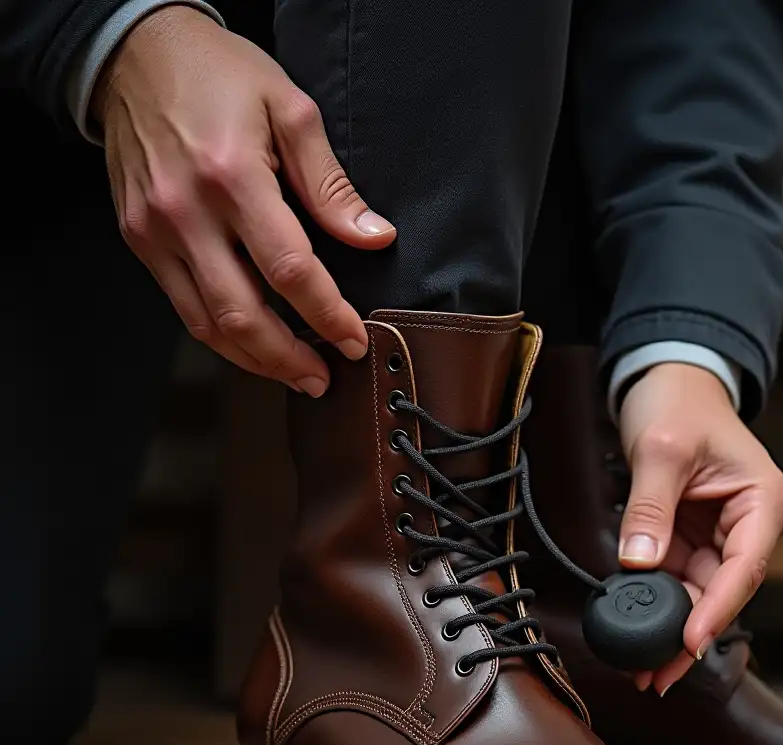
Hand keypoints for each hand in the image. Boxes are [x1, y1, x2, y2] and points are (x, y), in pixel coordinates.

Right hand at [93, 6, 395, 395]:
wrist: (134, 52)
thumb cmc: (218, 75)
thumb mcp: (290, 110)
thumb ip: (331, 185)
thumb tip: (374, 239)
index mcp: (232, 177)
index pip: (290, 270)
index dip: (328, 315)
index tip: (354, 340)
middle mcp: (186, 212)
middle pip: (244, 314)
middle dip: (289, 359)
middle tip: (323, 379)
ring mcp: (156, 231)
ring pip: (208, 324)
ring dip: (255, 360)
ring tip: (294, 375)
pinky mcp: (140, 240)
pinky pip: (183, 307)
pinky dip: (221, 336)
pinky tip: (253, 346)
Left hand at [618, 362, 782, 693]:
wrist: (668, 380)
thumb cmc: (679, 402)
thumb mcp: (662, 452)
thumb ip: (651, 510)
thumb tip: (639, 565)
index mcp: (763, 502)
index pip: (745, 568)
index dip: (717, 609)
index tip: (690, 641)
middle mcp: (749, 525)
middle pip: (723, 591)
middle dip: (688, 633)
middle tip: (657, 674)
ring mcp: (721, 535)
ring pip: (699, 593)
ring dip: (671, 628)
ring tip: (643, 668)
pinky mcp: (693, 538)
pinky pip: (677, 578)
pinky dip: (657, 604)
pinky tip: (638, 631)